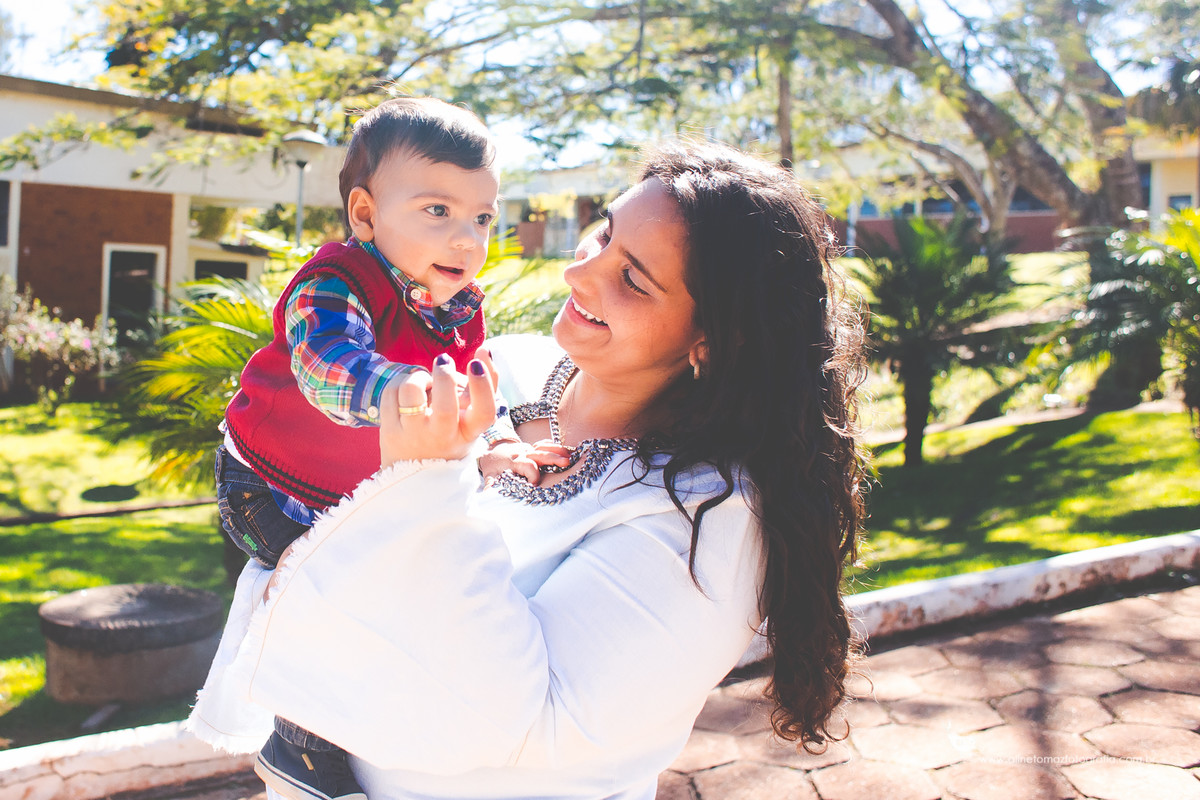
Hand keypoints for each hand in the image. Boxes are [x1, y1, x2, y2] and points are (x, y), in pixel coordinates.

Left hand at [381, 355, 496, 465]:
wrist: (417, 474)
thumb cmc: (452, 435)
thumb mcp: (472, 420)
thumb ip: (486, 386)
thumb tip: (484, 350)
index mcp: (468, 433)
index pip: (484, 411)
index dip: (482, 385)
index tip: (475, 363)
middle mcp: (442, 436)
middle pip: (445, 403)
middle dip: (443, 374)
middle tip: (443, 360)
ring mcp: (413, 434)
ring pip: (411, 390)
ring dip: (418, 376)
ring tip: (423, 381)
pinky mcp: (389, 430)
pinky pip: (392, 391)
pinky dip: (400, 382)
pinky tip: (407, 390)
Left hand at [478, 439, 572, 484]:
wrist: (490, 453)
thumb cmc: (492, 468)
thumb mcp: (489, 477)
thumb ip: (491, 485)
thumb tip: (489, 495)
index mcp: (513, 461)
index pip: (527, 465)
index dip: (533, 474)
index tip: (535, 484)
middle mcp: (522, 452)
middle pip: (539, 453)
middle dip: (553, 458)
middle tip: (566, 463)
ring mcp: (527, 448)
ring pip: (543, 447)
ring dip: (557, 451)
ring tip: (570, 456)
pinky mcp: (531, 447)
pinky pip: (543, 444)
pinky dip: (554, 447)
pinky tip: (566, 451)